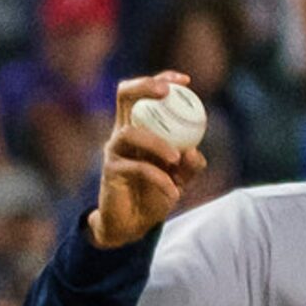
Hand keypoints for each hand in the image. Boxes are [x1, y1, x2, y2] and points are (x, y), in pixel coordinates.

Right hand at [87, 73, 207, 248]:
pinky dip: (159, 179)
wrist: (132, 226)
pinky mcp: (110, 171)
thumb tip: (194, 151)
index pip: (144, 92)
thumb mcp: (179, 179)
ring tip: (177, 160)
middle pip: (124, 94)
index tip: (185, 80)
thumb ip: (190, 165)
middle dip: (145, 85)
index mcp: (139, 126)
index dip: (162, 79)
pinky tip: (173, 193)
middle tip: (167, 92)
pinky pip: (138, 168)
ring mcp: (114, 150)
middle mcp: (123, 132)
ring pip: (131, 132)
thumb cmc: (155, 195)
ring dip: (157, 143)